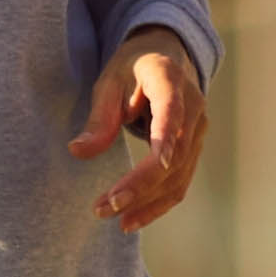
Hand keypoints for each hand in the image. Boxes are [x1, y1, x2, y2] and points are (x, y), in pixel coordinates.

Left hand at [71, 35, 207, 228]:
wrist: (164, 56)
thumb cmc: (131, 67)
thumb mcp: (108, 81)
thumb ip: (99, 117)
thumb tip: (78, 152)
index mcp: (169, 79)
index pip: (172, 110)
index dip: (167, 138)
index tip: (159, 164)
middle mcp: (193, 106)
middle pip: (175, 154)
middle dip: (141, 184)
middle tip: (105, 207)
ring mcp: (198, 130)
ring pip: (179, 175)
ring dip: (148, 202)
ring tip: (113, 218)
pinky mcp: (194, 148)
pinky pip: (180, 182)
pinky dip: (157, 204)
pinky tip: (131, 220)